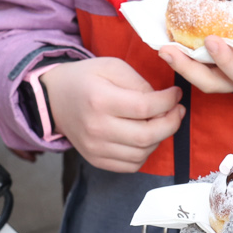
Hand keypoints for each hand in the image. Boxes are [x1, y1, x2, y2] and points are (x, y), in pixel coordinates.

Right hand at [43, 57, 183, 172]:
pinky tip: (145, 137)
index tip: (176, 95)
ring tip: (160, 122)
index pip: (144, 107)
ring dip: (159, 138)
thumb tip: (162, 103)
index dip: (168, 102)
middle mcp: (97, 127)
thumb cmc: (85, 78)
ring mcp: (95, 148)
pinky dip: (145, 153)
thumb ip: (139, 82)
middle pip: (146, 135)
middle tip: (177, 112)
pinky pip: (131, 165)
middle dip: (171, 124)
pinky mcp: (96, 160)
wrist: (54, 99)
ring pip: (142, 153)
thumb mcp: (112, 66)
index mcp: (100, 99)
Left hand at [157, 0, 232, 95]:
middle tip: (170, 49)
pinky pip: (195, 68)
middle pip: (211, 83)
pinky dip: (180, 57)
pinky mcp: (214, 70)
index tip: (212, 40)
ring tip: (162, 47)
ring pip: (199, 78)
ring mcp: (225, 77)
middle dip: (188, 68)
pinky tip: (166, 42)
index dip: (226, 59)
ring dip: (179, 64)